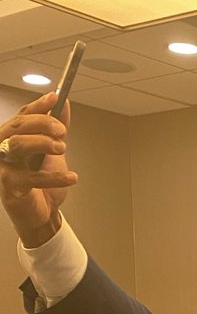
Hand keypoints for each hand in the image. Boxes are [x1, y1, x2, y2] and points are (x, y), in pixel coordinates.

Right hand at [0, 93, 77, 246]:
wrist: (40, 215)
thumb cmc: (41, 184)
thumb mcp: (51, 153)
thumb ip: (55, 130)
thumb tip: (63, 105)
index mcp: (11, 138)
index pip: (22, 116)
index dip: (38, 106)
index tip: (56, 97)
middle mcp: (3, 149)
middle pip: (18, 127)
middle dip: (42, 123)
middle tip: (62, 130)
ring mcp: (4, 167)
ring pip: (18, 145)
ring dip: (42, 142)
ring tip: (62, 148)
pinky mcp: (11, 186)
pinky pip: (33, 177)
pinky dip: (56, 176)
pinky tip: (72, 177)